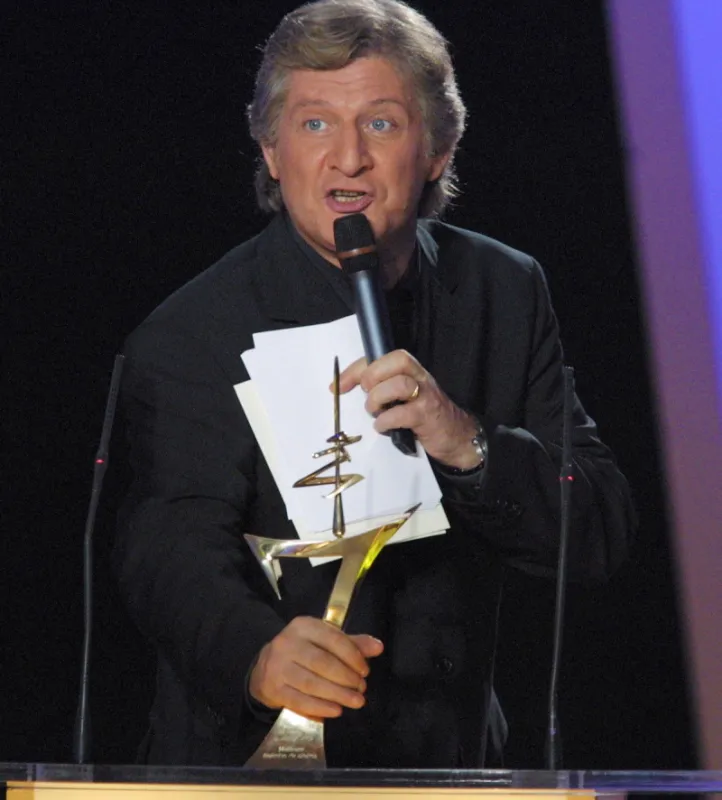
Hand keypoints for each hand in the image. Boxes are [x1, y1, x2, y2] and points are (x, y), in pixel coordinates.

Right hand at [248, 616, 383, 718]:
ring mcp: (278, 666)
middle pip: (323, 663)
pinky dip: (320, 707)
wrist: (264, 667)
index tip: (365, 671)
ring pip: (312, 683)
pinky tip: (336, 711)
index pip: (333, 639)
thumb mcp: (324, 641)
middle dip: (346, 678)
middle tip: (361, 689)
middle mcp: (287, 643)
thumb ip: (351, 644)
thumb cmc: (302, 652)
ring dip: (337, 695)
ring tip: (355, 701)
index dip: (353, 656)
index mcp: (303, 626)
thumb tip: (378, 647)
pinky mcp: (273, 688)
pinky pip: (299, 701)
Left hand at [338, 350, 480, 469]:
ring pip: (399, 384)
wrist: (456, 437)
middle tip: (366, 395)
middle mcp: (420, 377)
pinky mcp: (427, 416)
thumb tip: (341, 387)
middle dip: (372, 377)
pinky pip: (402, 413)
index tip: (338, 385)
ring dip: (378, 400)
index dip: (357, 368)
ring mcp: (426, 396)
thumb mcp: (402, 397)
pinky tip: (383, 427)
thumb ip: (380, 388)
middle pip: (396, 360)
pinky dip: (386, 421)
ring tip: (375, 412)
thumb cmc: (423, 416)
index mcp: (411, 370)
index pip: (382, 356)